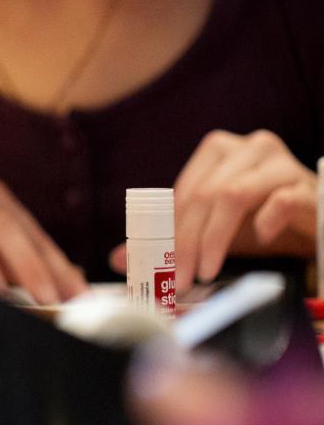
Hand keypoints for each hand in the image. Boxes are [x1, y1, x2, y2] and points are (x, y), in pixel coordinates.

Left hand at [167, 130, 315, 291]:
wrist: (314, 221)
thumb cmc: (261, 219)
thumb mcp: (212, 230)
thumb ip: (170, 239)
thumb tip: (119, 258)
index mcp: (219, 151)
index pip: (184, 192)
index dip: (168, 231)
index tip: (159, 266)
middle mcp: (249, 148)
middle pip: (205, 194)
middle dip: (188, 241)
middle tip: (181, 277)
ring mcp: (280, 163)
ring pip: (235, 195)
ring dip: (216, 239)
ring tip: (207, 269)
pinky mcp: (305, 185)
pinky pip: (280, 201)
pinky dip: (264, 224)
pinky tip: (260, 240)